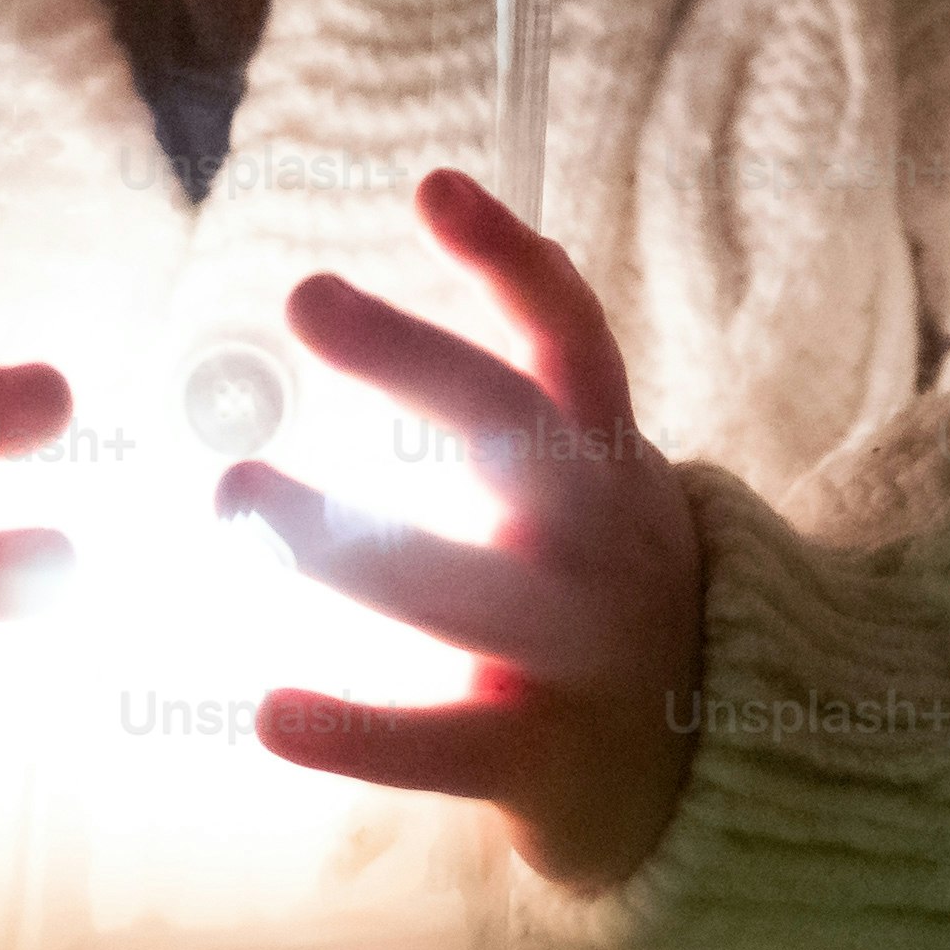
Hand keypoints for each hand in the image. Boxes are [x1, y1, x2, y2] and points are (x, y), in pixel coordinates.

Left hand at [211, 168, 708, 891]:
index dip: (508, 260)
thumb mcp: (602, 473)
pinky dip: (355, 732)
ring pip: (456, 585)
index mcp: (606, 460)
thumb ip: (536, 378)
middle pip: (510, 433)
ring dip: (339, 541)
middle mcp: (598, 538)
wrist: (716, 762)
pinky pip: (441, 741)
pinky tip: (268, 712)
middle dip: (412, 359)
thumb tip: (451, 207)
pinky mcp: (539, 754)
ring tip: (233, 492)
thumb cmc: (610, 586)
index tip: (432, 187)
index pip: (569, 339)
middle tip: (304, 295)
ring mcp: (574, 646)